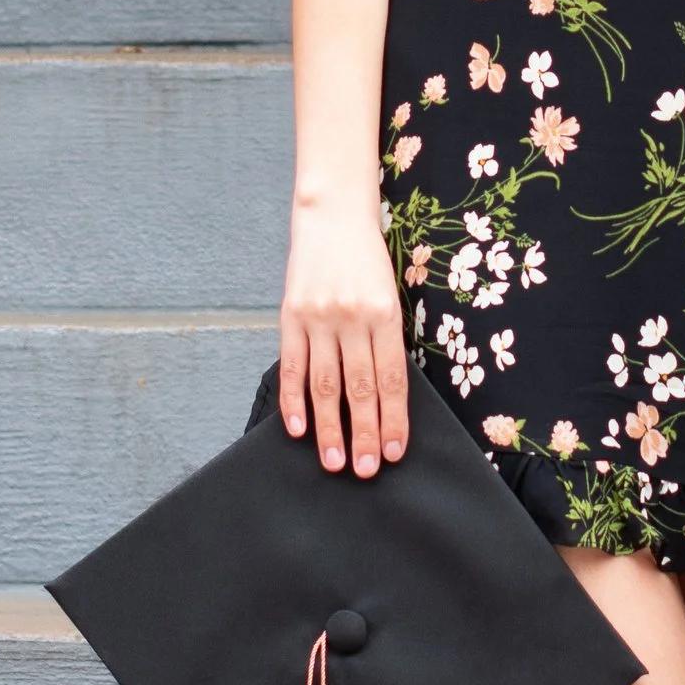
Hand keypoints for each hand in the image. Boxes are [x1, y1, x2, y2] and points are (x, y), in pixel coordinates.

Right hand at [280, 202, 410, 475]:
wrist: (332, 215)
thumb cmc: (367, 258)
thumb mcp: (389, 293)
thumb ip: (387, 338)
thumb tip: (387, 396)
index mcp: (384, 313)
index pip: (391, 378)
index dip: (393, 418)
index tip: (395, 451)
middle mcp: (352, 318)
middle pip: (360, 387)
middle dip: (364, 433)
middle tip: (366, 469)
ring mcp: (318, 318)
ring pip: (325, 384)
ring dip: (330, 428)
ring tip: (334, 462)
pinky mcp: (290, 317)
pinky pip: (292, 366)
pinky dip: (294, 401)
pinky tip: (299, 429)